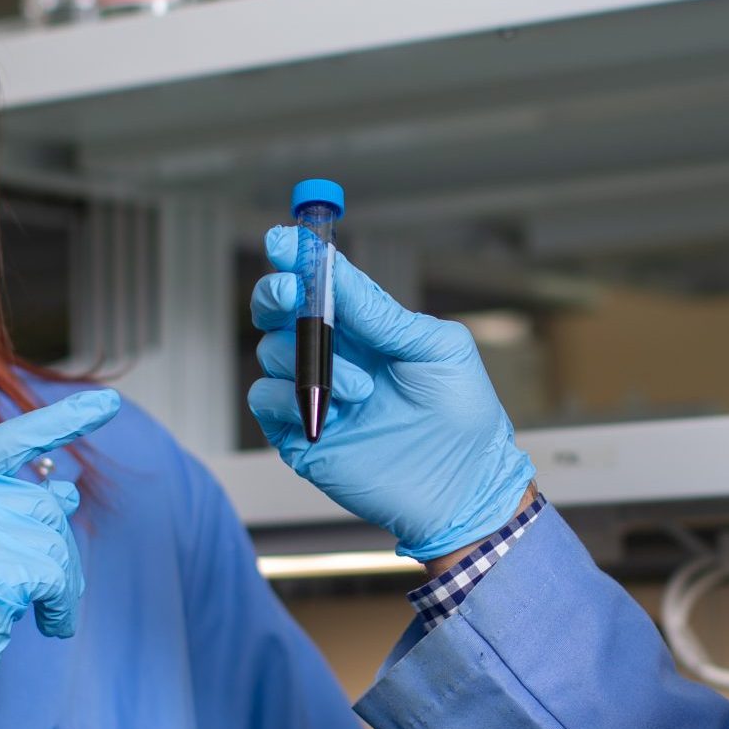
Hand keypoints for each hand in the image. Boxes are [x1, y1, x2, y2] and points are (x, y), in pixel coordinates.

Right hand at [0, 389, 120, 728]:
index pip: (8, 441)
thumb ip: (15, 516)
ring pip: (56, 543)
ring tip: (37, 612)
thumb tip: (67, 489)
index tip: (108, 404)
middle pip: (45, 506)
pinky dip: (63, 607)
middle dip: (57, 553)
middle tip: (44, 593)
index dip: (60, 422)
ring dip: (61, 585)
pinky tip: (46, 625)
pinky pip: (57, 580)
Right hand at [247, 228, 534, 560]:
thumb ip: (382, 313)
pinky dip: (288, 396)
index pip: (319, 283)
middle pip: (279, 311)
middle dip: (277, 294)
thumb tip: (337, 271)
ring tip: (362, 390)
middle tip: (292, 293)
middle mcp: (333, 355)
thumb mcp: (436, 348)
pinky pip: (265, 399)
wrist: (463, 486)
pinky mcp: (299, 432)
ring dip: (310, 360)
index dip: (297, 259)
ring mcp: (314, 394)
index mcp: (365, 329)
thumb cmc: (462, 417)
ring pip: (271, 351)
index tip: (285, 242)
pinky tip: (332, 412)